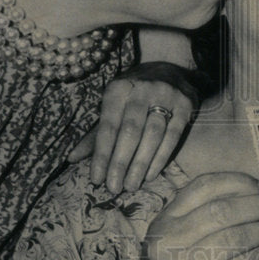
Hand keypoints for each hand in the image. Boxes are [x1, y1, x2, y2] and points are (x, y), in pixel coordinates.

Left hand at [69, 62, 198, 192]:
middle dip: (120, 163)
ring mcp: (167, 94)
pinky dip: (161, 158)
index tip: (96, 179)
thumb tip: (72, 159)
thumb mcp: (113, 106)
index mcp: (119, 88)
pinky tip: (150, 174)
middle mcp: (143, 89)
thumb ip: (96, 133)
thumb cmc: (133, 95)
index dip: (102, 155)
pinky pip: (173, 136)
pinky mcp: (186, 104)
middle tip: (114, 188)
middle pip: (130, 131)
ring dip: (141, 164)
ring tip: (131, 185)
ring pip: (153, 135)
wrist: (169, 71)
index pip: (108, 126)